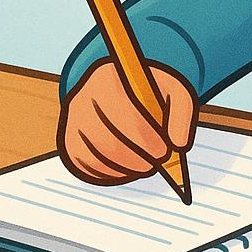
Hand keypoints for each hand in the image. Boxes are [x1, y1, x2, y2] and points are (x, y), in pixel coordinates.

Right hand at [58, 60, 196, 184]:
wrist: (121, 80)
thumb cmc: (151, 87)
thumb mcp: (173, 89)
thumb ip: (181, 113)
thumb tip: (179, 145)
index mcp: (109, 78)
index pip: (125, 113)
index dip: (146, 138)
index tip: (165, 150)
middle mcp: (84, 98)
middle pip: (110, 138)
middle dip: (138, 157)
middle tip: (157, 163)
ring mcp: (73, 120)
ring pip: (98, 156)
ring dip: (126, 168)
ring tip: (146, 166)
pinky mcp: (69, 139)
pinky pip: (85, 165)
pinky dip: (109, 174)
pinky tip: (128, 170)